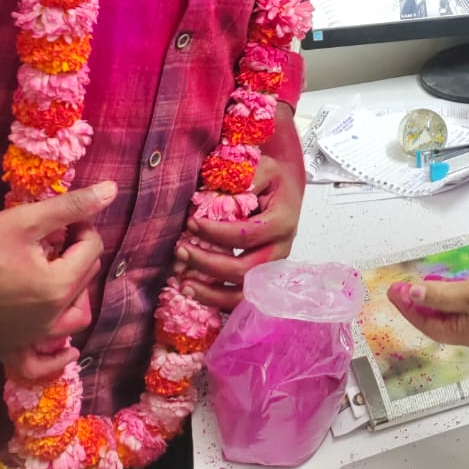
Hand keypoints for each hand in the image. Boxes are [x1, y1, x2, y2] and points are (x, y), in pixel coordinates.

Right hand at [0, 182, 115, 382]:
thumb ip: (70, 206)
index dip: (83, 226)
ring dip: (77, 295)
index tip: (64, 217)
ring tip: (60, 272)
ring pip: (74, 320)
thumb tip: (112, 190)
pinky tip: (68, 349)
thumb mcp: (24, 220)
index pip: (92, 249)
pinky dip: (56, 359)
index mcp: (57, 287)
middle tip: (57, 237)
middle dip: (78, 254)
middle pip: (85, 280)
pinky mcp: (7, 349)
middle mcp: (49, 319)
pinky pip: (39, 365)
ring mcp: (28, 339)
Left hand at [174, 151, 303, 311]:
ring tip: (184, 284)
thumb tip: (218, 193)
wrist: (286, 191)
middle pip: (245, 270)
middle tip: (181, 252)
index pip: (246, 235)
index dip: (216, 233)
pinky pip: (241, 299)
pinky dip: (216, 300)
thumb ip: (245, 179)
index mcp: (282, 222)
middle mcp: (280, 249)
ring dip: (211, 293)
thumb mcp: (263, 169)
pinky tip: (194, 292)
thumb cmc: (273, 180)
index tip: (191, 223)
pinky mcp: (263, 278)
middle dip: (209, 264)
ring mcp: (272, 268)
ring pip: (244, 293)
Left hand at [386, 245, 468, 348]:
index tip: (394, 291)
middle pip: (439, 318)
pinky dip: (451, 288)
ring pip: (451, 307)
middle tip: (399, 285)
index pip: (429, 325)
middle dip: (418, 302)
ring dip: (433, 295)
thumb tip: (412, 295)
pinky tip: (444, 278)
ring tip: (416, 282)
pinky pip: (464, 296)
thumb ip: (439, 295)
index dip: (409, 308)